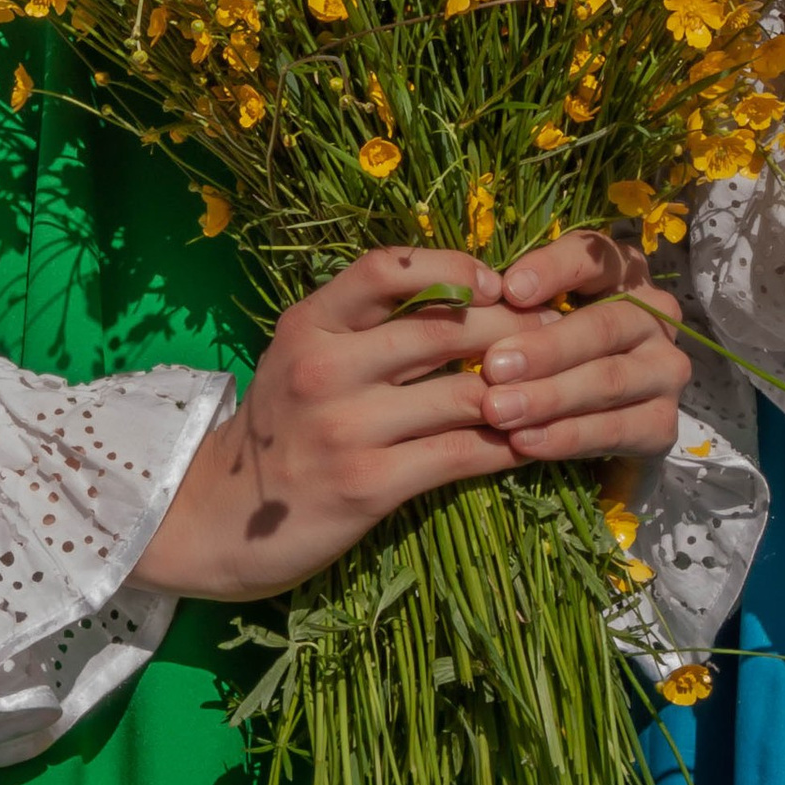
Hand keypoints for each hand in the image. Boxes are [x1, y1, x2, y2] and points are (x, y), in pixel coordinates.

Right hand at [132, 233, 692, 603]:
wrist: (222, 517)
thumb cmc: (282, 428)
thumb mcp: (305, 355)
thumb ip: (365, 325)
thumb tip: (468, 295)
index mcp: (310, 323)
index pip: (389, 268)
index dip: (454, 267)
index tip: (499, 284)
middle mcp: (324, 366)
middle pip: (445, 330)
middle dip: (515, 331)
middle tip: (561, 336)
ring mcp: (345, 427)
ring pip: (464, 395)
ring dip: (525, 394)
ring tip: (562, 391)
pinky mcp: (368, 485)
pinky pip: (460, 456)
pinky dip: (507, 448)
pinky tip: (533, 444)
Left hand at [485, 230, 691, 464]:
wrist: (597, 423)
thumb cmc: (554, 351)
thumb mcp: (538, 315)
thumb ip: (518, 304)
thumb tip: (475, 301)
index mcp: (623, 273)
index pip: (594, 258)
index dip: (553, 270)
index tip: (509, 290)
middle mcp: (655, 317)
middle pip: (603, 326)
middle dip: (545, 348)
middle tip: (493, 367)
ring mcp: (665, 371)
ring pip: (609, 380)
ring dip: (550, 397)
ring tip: (500, 410)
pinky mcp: (663, 424)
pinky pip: (614, 430)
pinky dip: (567, 437)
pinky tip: (526, 441)